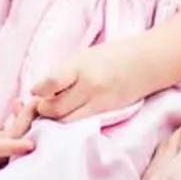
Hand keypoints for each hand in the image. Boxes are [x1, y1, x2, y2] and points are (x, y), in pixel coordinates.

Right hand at [0, 81, 35, 166]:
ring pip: (17, 139)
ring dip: (27, 121)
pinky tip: (18, 105)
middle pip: (13, 141)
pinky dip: (22, 121)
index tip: (30, 144)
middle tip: (36, 101)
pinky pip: (16, 137)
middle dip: (27, 122)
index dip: (13, 147)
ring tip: (32, 100)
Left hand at [30, 45, 149, 122]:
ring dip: (56, 119)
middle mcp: (89, 85)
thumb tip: (39, 93)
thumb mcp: (84, 56)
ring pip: (67, 121)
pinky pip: (81, 123)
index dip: (39, 90)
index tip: (34, 92)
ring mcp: (100, 102)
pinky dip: (71, 122)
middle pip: (56, 109)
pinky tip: (70, 114)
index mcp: (80, 65)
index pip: (53, 82)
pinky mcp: (107, 113)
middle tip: (40, 105)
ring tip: (55, 110)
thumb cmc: (111, 55)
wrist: (146, 61)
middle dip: (43, 110)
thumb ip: (63, 74)